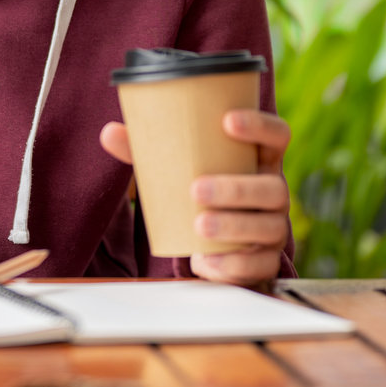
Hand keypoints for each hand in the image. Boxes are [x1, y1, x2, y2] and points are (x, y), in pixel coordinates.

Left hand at [99, 110, 291, 286]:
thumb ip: (146, 151)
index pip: (276, 135)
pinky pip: (257, 265)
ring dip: (233, 227)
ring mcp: (273, 228)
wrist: (214, 242)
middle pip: (272, 187)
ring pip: (267, 227)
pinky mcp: (265, 261)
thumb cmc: (197, 191)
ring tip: (199, 226)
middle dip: (236, 188)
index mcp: (259, 160)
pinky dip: (231, 265)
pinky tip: (207, 261)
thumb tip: (109, 133)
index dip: (259, 125)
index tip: (227, 120)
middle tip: (196, 190)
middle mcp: (274, 192)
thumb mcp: (176, 170)